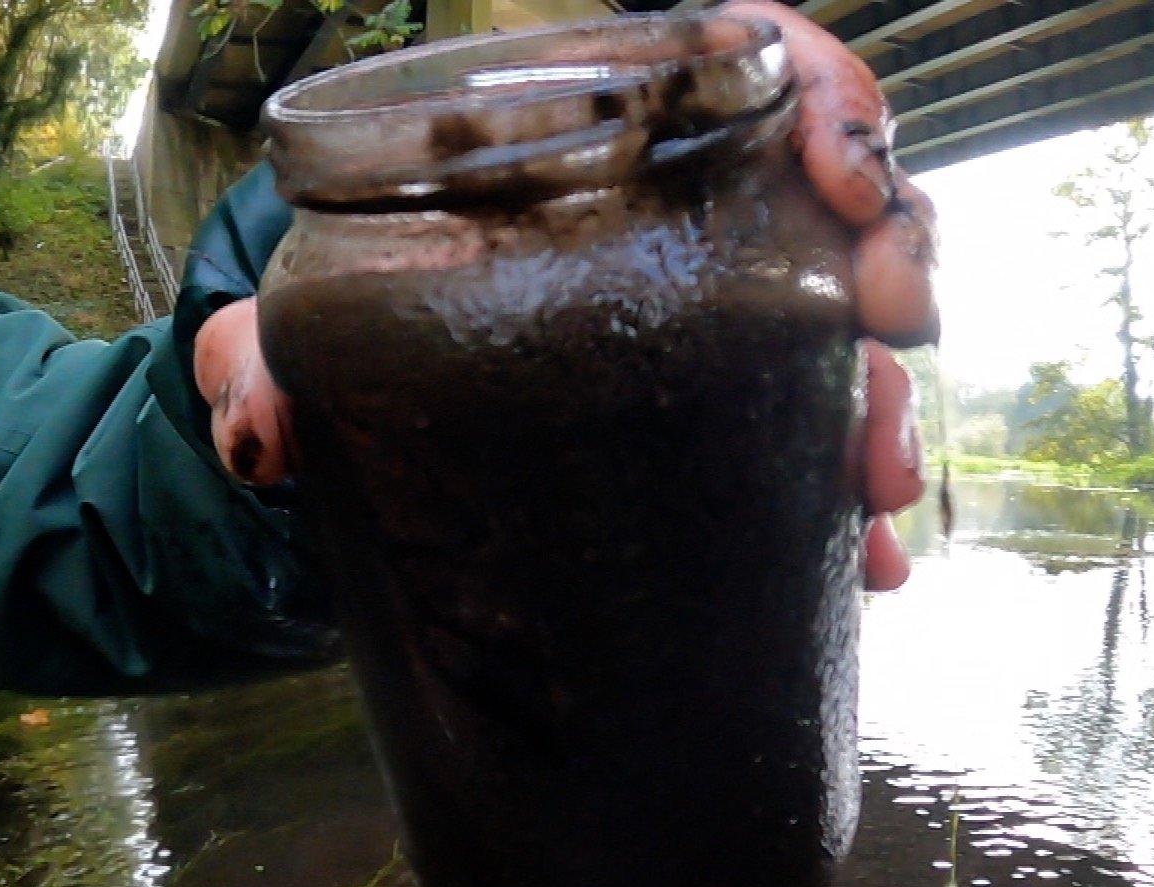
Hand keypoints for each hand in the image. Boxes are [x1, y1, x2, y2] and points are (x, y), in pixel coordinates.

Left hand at [193, 4, 936, 589]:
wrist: (351, 435)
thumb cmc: (335, 337)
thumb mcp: (293, 336)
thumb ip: (260, 362)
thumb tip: (256, 432)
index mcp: (584, 143)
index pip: (735, 57)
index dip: (821, 90)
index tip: (845, 177)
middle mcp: (667, 220)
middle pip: (823, 194)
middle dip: (888, 255)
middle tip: (897, 334)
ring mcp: (704, 322)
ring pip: (836, 325)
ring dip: (882, 399)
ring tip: (874, 493)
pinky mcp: (715, 418)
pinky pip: (813, 433)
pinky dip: (847, 496)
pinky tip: (866, 562)